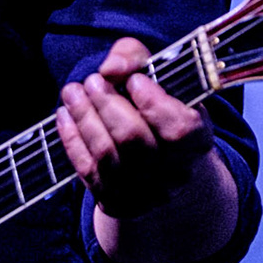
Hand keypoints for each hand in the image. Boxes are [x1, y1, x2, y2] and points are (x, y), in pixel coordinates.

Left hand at [56, 37, 219, 219]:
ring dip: (84, 119)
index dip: (153, 103)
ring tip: (71, 92)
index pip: (178, 129)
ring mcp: (146, 193)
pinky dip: (72, 140)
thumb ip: (135, 58)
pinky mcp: (118, 203)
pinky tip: (64, 116)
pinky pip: (89, 172)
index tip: (134, 80)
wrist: (157, 163)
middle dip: (106, 105)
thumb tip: (111, 69)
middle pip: (134, 140)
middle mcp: (176, 173)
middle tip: (91, 81)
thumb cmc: (155, 108)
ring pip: (107, 156)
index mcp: (198, 141)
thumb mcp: (156, 75)